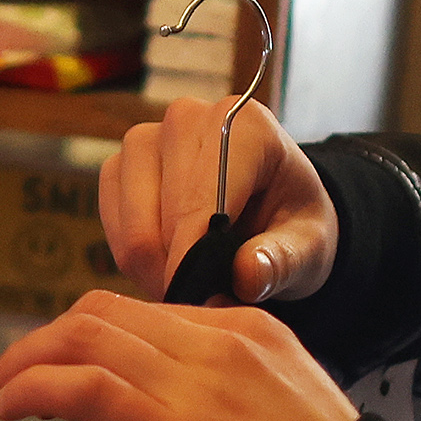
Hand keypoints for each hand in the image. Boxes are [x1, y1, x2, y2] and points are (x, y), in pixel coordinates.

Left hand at [0, 294, 359, 420]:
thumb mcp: (283, 414)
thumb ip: (231, 397)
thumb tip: (177, 417)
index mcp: (248, 331)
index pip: (148, 311)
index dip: (91, 334)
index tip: (64, 366)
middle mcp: (218, 341)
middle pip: (104, 312)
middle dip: (47, 340)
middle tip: (16, 376)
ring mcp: (194, 381)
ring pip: (83, 339)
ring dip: (25, 362)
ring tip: (1, 394)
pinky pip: (80, 387)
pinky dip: (31, 387)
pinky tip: (8, 407)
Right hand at [102, 98, 335, 303]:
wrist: (272, 205)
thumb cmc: (292, 221)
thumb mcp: (310, 247)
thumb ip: (281, 262)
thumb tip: (246, 274)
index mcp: (242, 125)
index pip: (200, 197)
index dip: (194, 259)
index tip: (201, 302)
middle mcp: (186, 118)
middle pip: (160, 216)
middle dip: (178, 269)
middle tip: (204, 299)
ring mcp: (146, 138)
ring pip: (131, 224)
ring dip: (153, 267)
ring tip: (190, 282)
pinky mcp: (120, 163)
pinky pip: (111, 223)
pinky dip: (133, 256)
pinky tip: (167, 263)